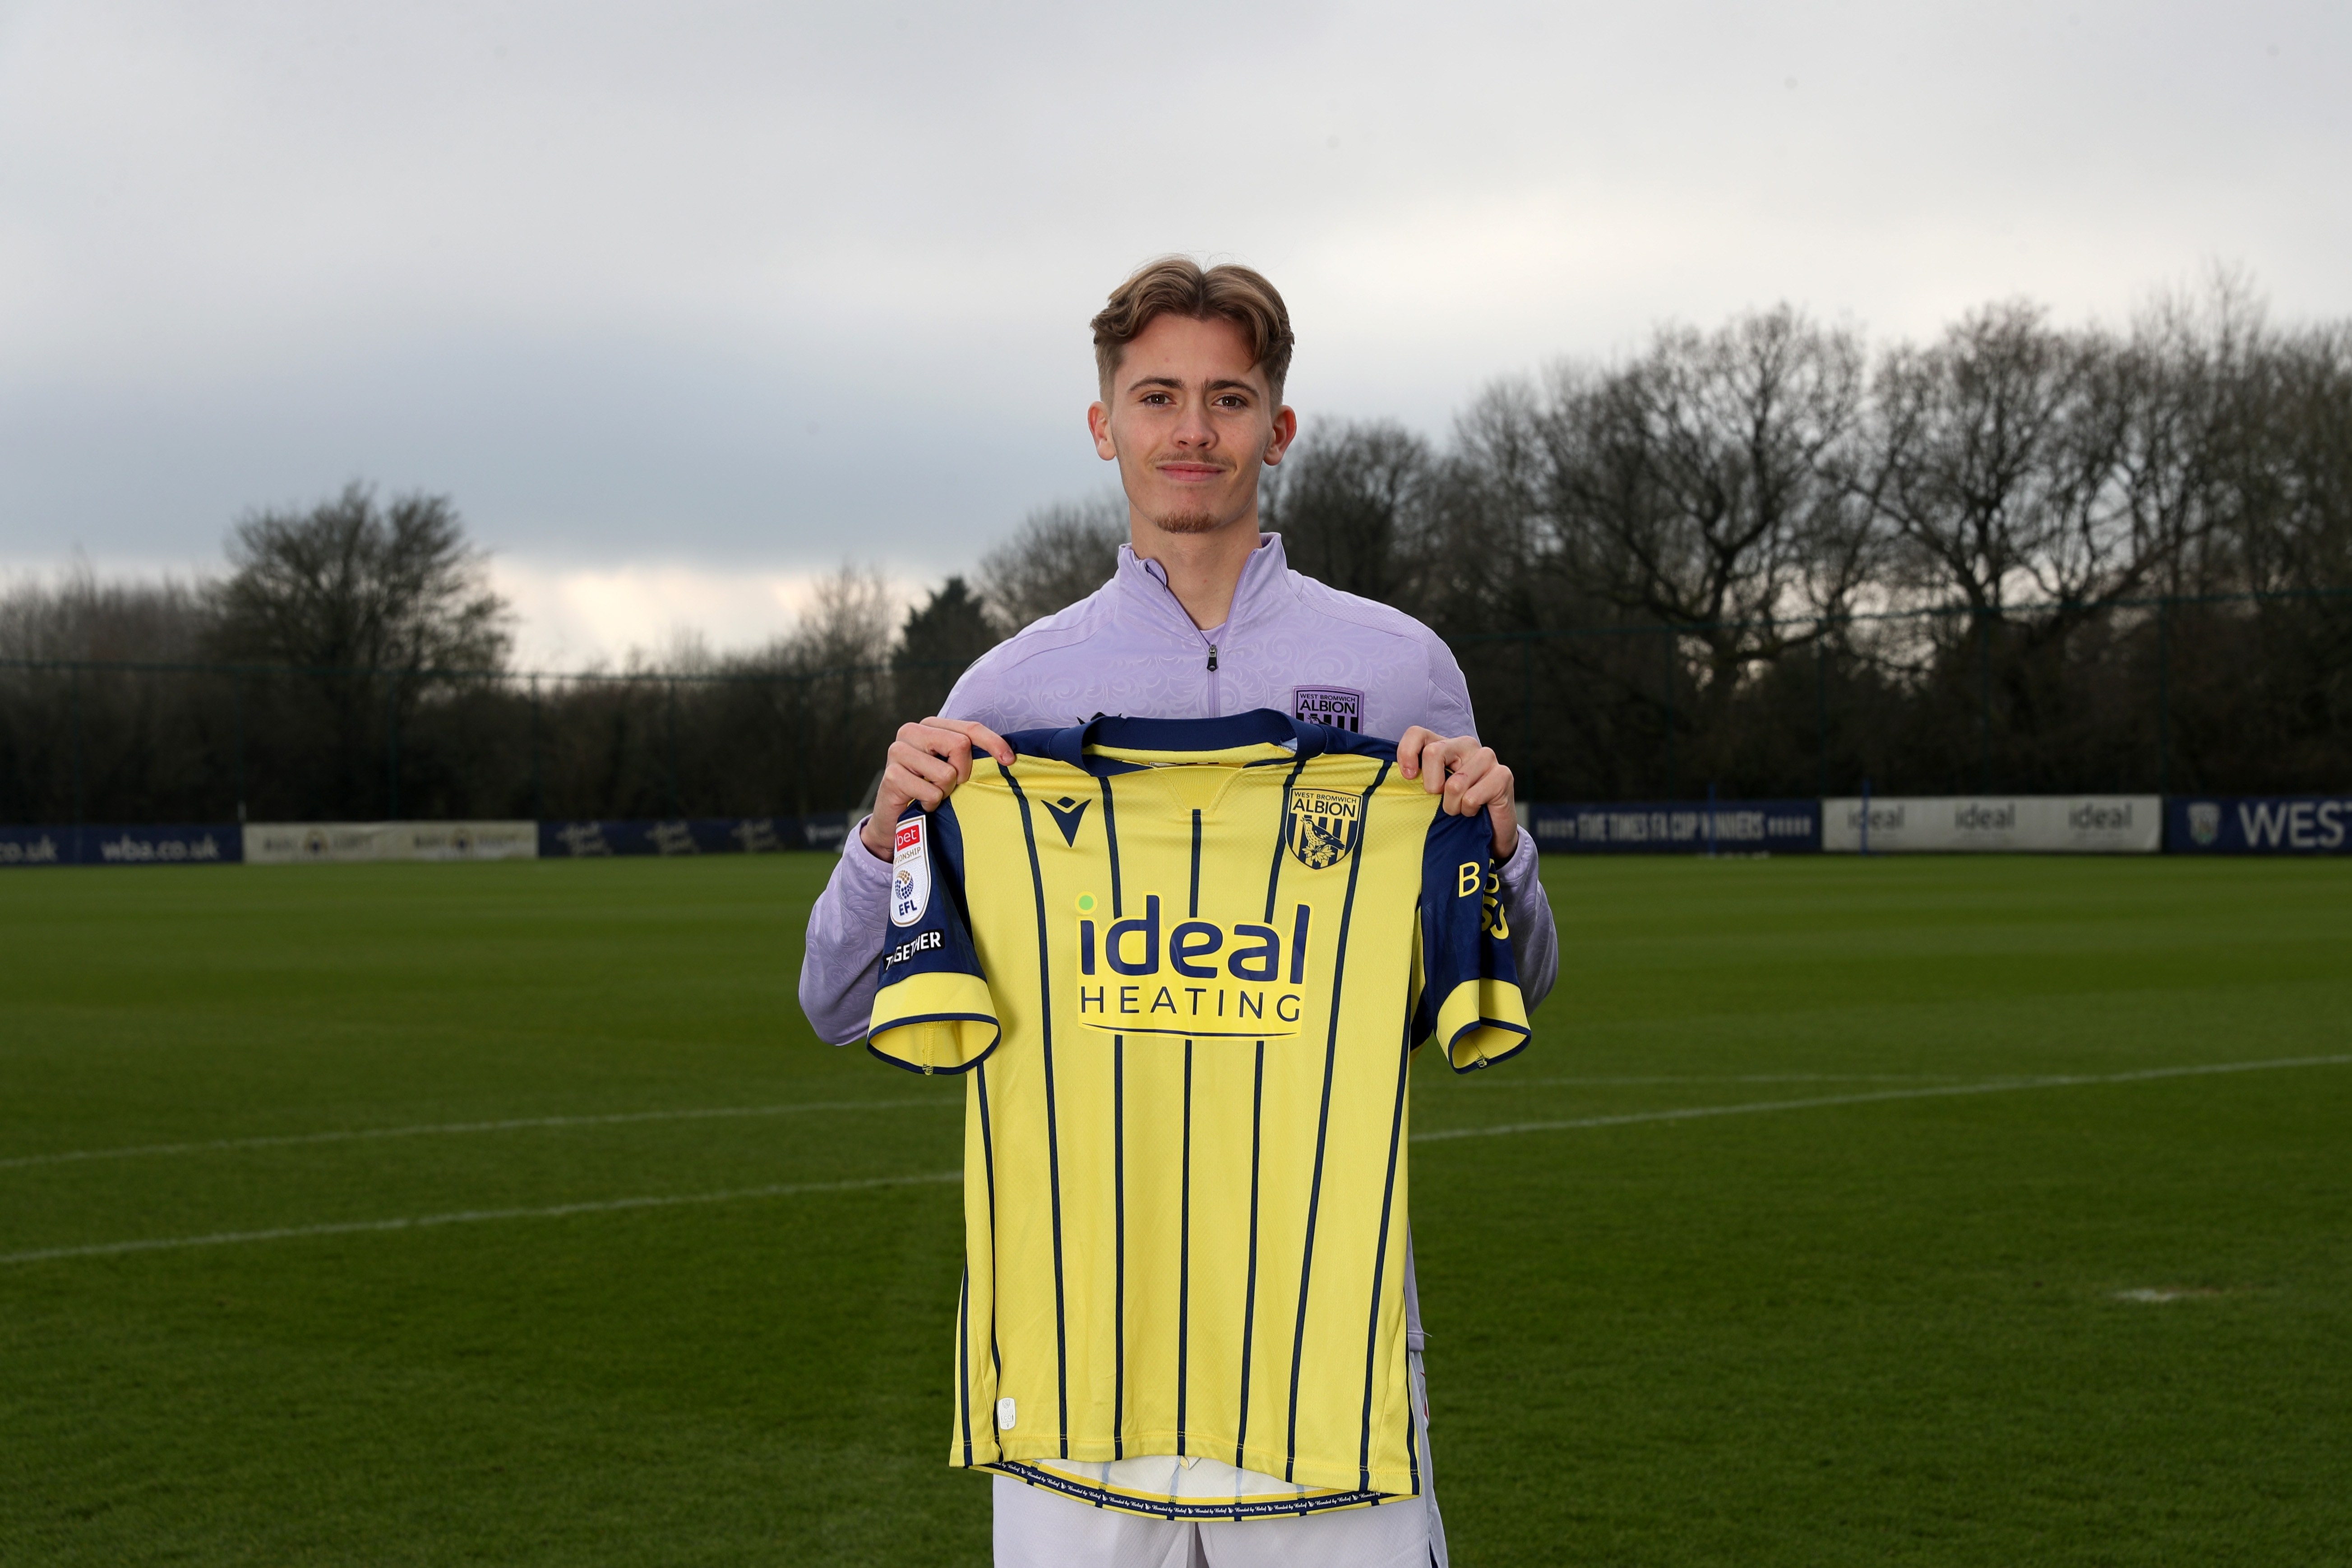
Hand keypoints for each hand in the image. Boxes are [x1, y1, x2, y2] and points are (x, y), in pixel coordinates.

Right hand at [858, 717, 1012, 859]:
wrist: (894, 817)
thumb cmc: (928, 788)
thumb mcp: (950, 767)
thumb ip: (967, 754)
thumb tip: (1007, 757)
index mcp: (929, 725)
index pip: (969, 728)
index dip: (993, 742)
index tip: (1009, 760)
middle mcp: (911, 732)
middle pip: (960, 745)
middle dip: (964, 771)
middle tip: (954, 784)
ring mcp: (897, 752)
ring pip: (946, 772)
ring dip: (945, 791)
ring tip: (933, 794)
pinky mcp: (891, 776)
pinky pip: (931, 792)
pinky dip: (932, 803)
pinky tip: (922, 803)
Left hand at [1396, 727, 1517, 858]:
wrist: (1489, 830)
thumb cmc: (1456, 808)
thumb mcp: (1431, 791)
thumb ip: (1416, 779)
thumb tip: (1396, 778)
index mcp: (1445, 745)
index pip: (1417, 734)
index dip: (1407, 753)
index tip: (1408, 777)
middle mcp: (1466, 745)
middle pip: (1433, 753)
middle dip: (1431, 785)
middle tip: (1439, 799)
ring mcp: (1487, 757)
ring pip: (1454, 783)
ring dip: (1452, 806)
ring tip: (1460, 808)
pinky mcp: (1503, 775)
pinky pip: (1471, 798)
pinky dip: (1468, 811)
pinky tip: (1476, 810)